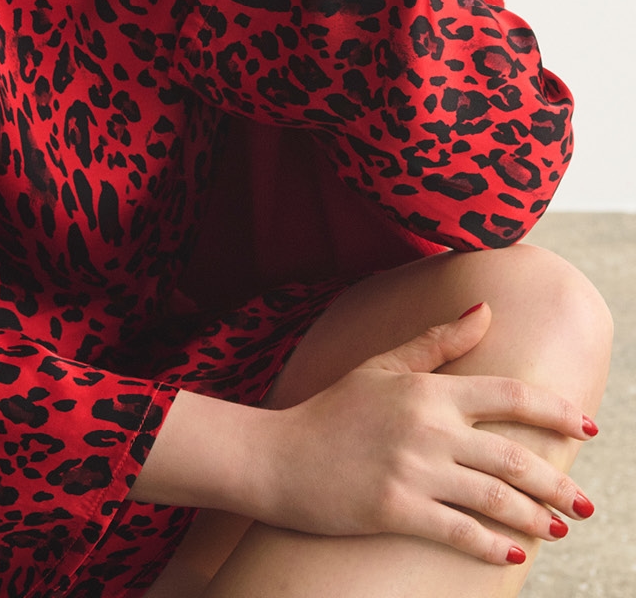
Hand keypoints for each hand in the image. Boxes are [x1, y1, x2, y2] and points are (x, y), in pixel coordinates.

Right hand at [253, 303, 594, 564]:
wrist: (277, 455)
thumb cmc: (332, 409)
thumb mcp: (383, 365)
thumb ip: (437, 341)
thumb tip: (485, 310)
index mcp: (428, 389)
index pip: (509, 395)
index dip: (555, 411)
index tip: (587, 428)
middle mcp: (428, 427)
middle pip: (513, 455)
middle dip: (557, 483)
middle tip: (584, 504)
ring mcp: (413, 470)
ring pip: (495, 497)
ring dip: (535, 518)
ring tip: (558, 529)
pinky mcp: (396, 509)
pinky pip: (459, 532)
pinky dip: (490, 546)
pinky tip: (511, 553)